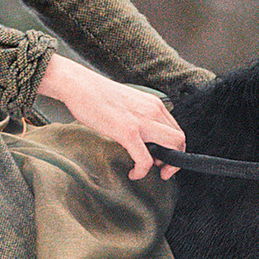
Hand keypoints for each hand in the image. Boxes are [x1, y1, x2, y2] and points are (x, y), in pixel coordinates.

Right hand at [34, 53, 185, 179]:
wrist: (78, 85)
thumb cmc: (96, 95)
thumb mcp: (128, 103)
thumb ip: (139, 116)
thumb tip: (142, 135)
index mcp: (153, 104)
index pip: (176, 129)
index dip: (174, 148)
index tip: (163, 158)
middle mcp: (153, 111)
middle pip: (180, 139)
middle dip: (175, 160)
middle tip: (160, 169)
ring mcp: (142, 121)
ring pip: (173, 147)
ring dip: (165, 165)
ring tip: (148, 170)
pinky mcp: (127, 131)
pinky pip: (145, 159)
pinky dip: (142, 172)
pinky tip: (133, 173)